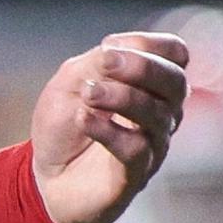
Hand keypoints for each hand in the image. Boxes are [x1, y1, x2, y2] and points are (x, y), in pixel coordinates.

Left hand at [30, 31, 186, 222]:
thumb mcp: (71, 82)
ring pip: (156, 114)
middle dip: (142, 66)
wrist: (47, 178)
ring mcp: (153, 144)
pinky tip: (84, 119)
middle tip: (106, 62)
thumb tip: (117, 50)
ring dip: (120, 97)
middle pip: (175, 82)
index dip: (148, 44)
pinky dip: (108, 130)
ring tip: (88, 93)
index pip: (175, 54)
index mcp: (150, 84)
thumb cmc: (64, 126)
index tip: (108, 47)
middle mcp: (162, 112)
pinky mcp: (136, 174)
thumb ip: (96, 63)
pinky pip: (136, 149)